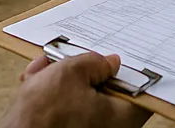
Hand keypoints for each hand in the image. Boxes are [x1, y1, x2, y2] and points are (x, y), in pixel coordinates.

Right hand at [0, 52, 144, 126]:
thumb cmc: (43, 114)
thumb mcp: (71, 72)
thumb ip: (94, 62)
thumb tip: (110, 63)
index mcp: (119, 118)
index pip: (139, 91)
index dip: (132, 71)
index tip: (124, 56)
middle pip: (106, 92)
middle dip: (86, 70)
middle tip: (74, 56)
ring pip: (81, 98)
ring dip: (61, 78)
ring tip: (43, 67)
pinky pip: (66, 109)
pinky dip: (52, 94)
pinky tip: (36, 80)